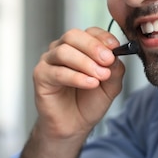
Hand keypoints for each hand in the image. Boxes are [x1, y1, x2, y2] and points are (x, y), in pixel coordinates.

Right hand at [32, 26, 125, 140]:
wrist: (75, 125)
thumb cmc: (89, 102)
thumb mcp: (111, 85)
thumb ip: (115, 69)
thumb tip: (116, 56)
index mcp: (80, 47)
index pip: (90, 32)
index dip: (103, 38)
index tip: (116, 47)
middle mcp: (62, 49)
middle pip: (73, 36)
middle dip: (93, 47)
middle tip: (107, 60)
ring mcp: (49, 61)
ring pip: (64, 52)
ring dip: (85, 63)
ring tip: (101, 76)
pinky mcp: (41, 76)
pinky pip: (57, 72)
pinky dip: (76, 77)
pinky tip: (90, 83)